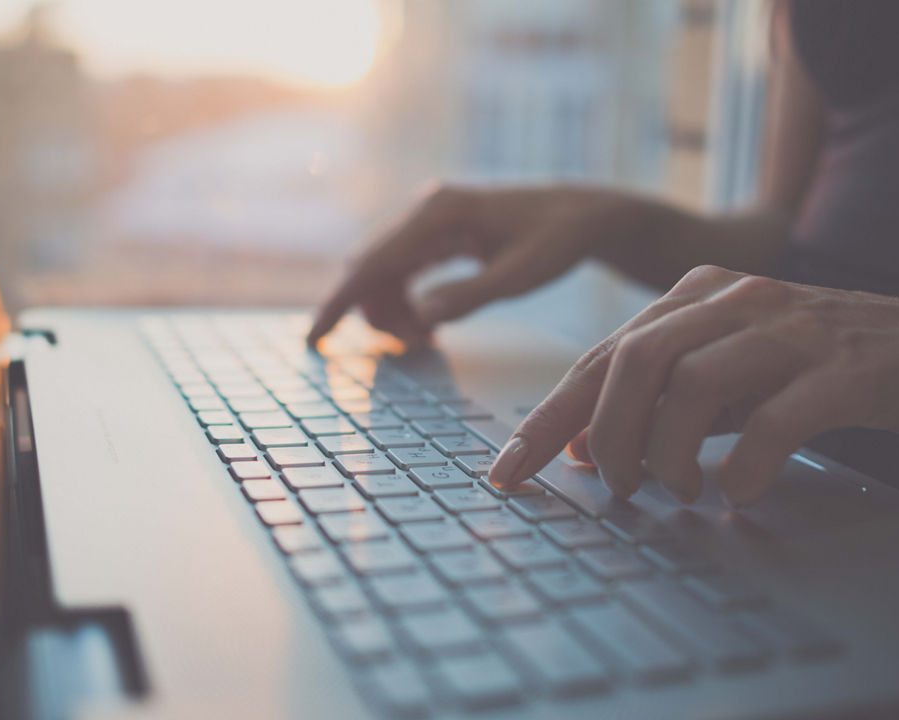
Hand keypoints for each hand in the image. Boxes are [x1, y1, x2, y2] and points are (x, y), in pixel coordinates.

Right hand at [307, 184, 635, 345]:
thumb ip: (469, 296)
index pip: (373, 263)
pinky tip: (427, 325)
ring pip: (383, 272)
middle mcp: (425, 209)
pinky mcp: (437, 231)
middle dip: (376, 315)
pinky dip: (405, 300)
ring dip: (391, 311)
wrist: (584, 215)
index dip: (340, 303)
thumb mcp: (520, 276)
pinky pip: (402, 269)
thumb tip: (421, 316)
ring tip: (427, 340)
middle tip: (414, 348)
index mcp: (439, 213)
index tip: (314, 339)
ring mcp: (429, 219)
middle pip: (371, 268)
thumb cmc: (558, 241)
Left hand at [488, 265, 898, 506]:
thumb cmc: (812, 363)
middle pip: (635, 360)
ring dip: (668, 450)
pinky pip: (777, 417)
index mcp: (693, 296)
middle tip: (614, 487)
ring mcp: (789, 330)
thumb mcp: (723, 370)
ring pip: (695, 383)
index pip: (600, 357)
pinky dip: (746, 462)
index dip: (548, 417)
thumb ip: (654, 400)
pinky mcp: (843, 368)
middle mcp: (733, 301)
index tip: (508, 470)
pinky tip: (739, 491)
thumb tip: (579, 447)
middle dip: (605, 434)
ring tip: (677, 491)